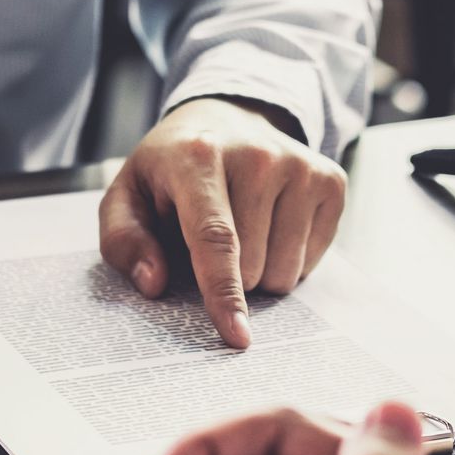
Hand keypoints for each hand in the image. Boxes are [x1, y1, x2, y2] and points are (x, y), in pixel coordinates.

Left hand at [99, 97, 346, 347]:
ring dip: (260, 271)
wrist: (226, 118)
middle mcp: (258, 155)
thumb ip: (124, 241)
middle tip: (212, 240)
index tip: (236, 336)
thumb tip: (153, 283)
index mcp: (198, 157)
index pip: (215, 238)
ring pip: (285, 271)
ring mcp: (300, 165)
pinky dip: (289, 258)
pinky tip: (271, 224)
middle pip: (252, 266)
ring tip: (243, 229)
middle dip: (229, 277)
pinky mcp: (330, 180)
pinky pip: (312, 261)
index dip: (224, 293)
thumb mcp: (127, 197)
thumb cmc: (171, 171)